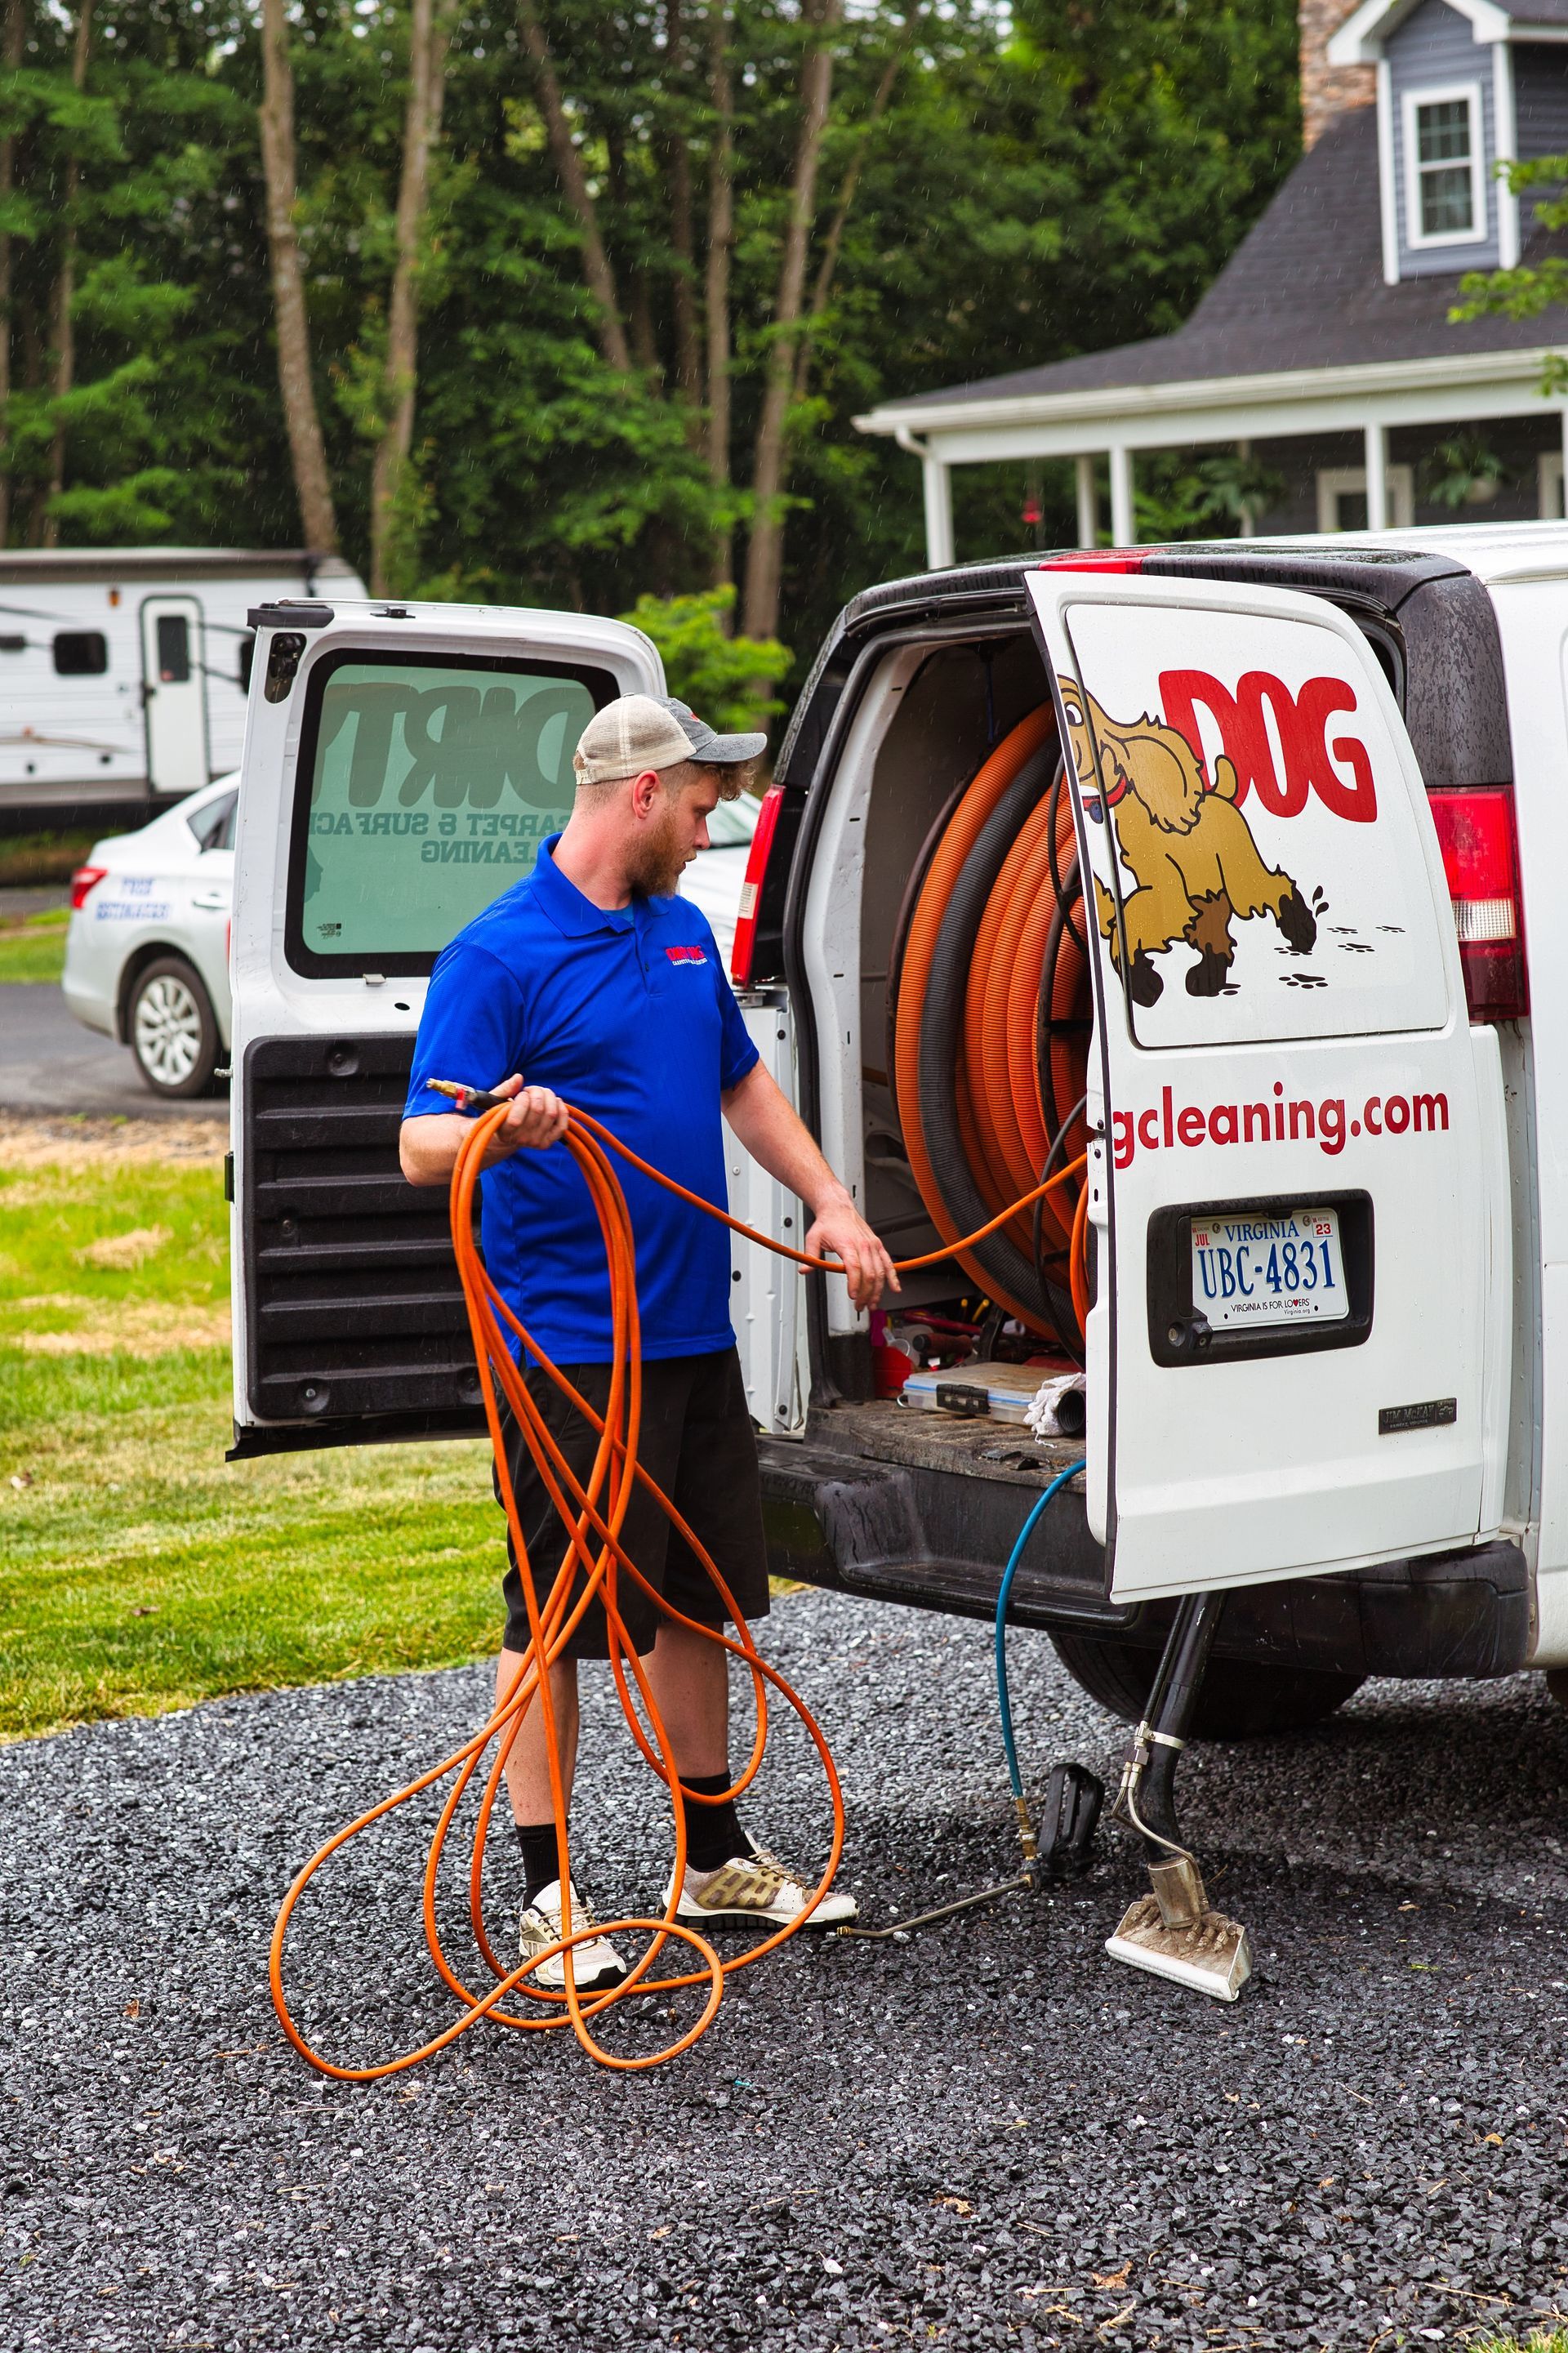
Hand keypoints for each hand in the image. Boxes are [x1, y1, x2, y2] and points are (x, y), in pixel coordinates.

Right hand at [488, 1073, 569, 1155]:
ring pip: (551, 1114)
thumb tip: (519, 1077)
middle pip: (538, 1110)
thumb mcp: (496, 1100)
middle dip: (536, 1092)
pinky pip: (562, 1125)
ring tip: (541, 1093)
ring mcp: (536, 1142)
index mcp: (504, 1132)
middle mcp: (521, 1139)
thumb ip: (505, 1089)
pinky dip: (561, 1108)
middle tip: (531, 1090)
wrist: (510, 1132)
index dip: (522, 1100)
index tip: (520, 1094)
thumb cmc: (501, 1112)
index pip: (515, 1120)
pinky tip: (554, 1101)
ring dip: (549, 1096)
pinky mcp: (549, 1142)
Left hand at [804, 1190, 900, 1310]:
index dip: (855, 1284)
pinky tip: (895, 1288)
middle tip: (860, 1306)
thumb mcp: (813, 1238)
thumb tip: (804, 1270)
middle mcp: (863, 1244)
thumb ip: (810, 1256)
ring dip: (878, 1290)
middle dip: (866, 1293)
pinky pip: (888, 1263)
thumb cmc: (828, 1223)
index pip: (854, 1267)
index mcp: (848, 1243)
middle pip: (869, 1273)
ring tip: (873, 1304)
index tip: (853, 1296)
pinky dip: (893, 1276)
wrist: (839, 1208)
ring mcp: (872, 1245)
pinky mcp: (878, 1245)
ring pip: (880, 1271)